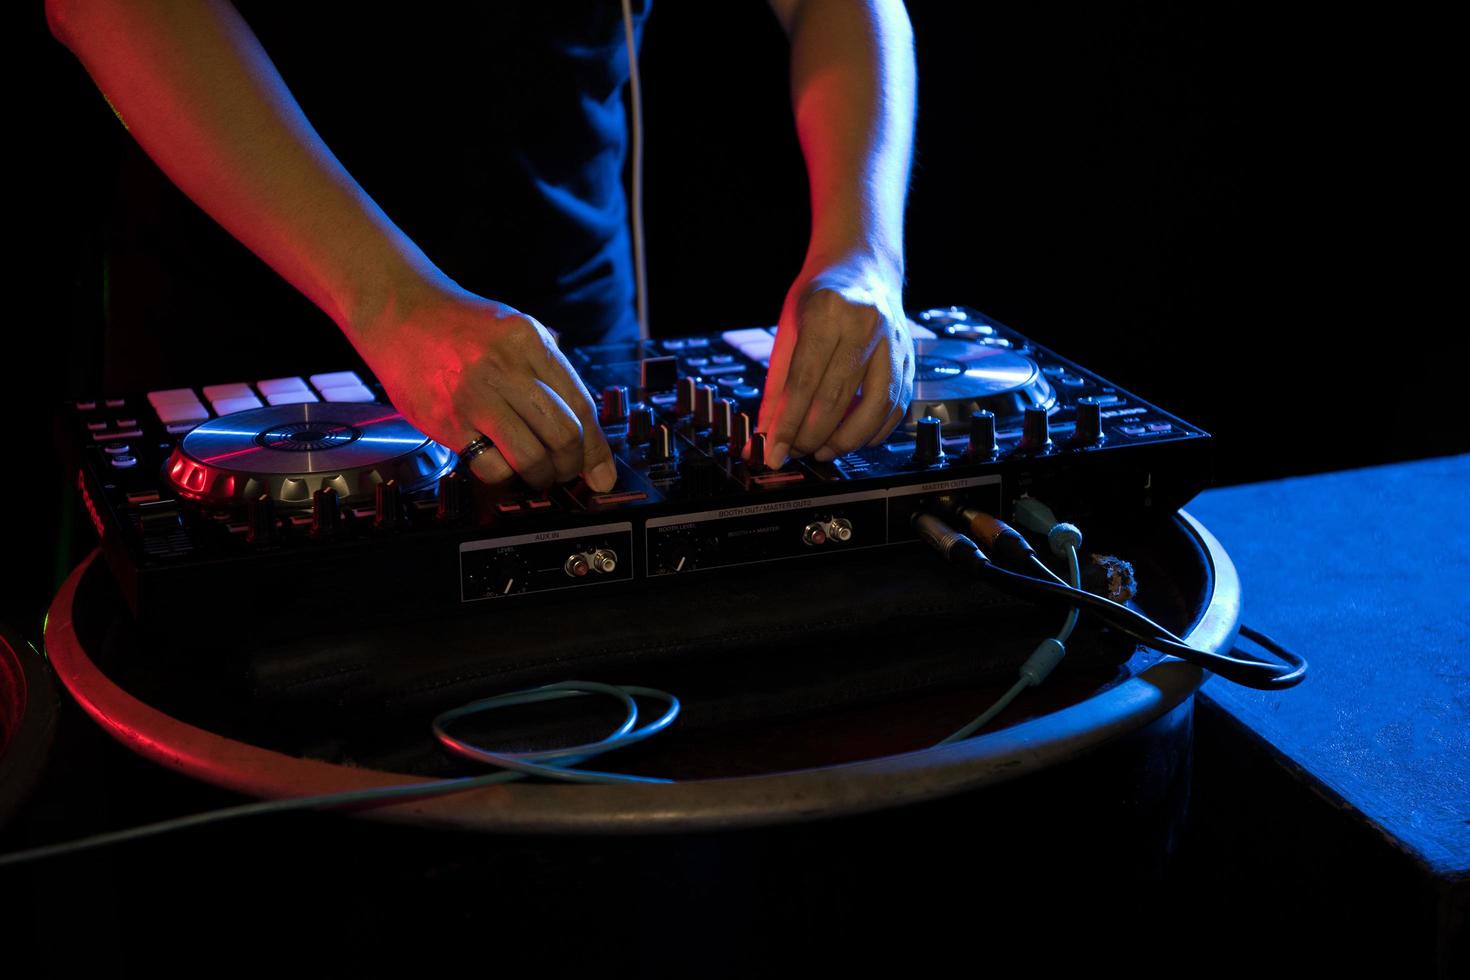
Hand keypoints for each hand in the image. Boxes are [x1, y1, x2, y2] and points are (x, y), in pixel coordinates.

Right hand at [352, 281, 616, 491]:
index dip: (597, 448)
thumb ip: (548, 370)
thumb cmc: (459, 326)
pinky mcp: (447, 420)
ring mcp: (475, 394)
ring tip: (536, 475)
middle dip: (573, 466)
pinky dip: (503, 476)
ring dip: (542, 477)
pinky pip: (490, 465)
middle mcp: (506, 366)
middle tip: (566, 473)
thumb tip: (584, 429)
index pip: (581, 405)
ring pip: (533, 456)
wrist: (397, 310)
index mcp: (531, 341)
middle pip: (565, 434)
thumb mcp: (514, 329)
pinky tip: (500, 465)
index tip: (602, 473)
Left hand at [757, 258, 914, 466]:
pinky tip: (854, 439)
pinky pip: (897, 405)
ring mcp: (893, 341)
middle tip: (795, 452)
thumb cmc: (821, 296)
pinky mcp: (910, 358)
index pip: (804, 381)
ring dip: (847, 439)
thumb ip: (777, 384)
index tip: (774, 451)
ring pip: (875, 407)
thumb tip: (766, 432)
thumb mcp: (788, 329)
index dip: (787, 424)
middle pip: (837, 398)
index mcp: (828, 311)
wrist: (863, 267)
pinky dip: (875, 431)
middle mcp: (865, 324)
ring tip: (823, 450)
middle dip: (812, 436)